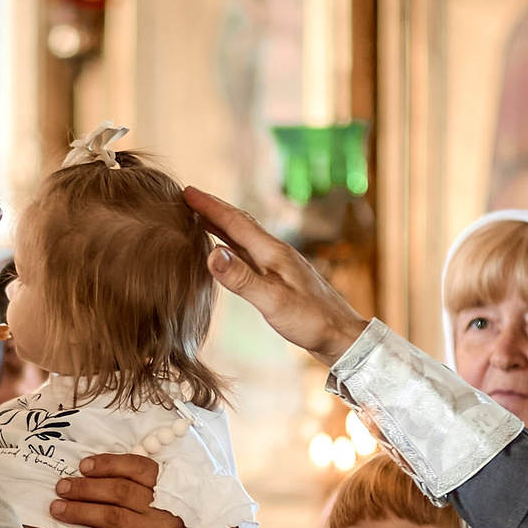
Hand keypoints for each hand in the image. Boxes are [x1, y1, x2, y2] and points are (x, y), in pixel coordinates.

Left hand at [53, 453, 188, 527]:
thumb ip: (130, 489)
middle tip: (61, 487)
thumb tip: (85, 474)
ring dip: (81, 511)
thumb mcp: (150, 506)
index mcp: (166, 488)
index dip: (109, 464)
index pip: (139, 467)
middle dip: (86, 487)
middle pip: (121, 491)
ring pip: (114, 516)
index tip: (83, 466)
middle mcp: (164, 508)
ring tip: (57, 509)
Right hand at [184, 187, 366, 363]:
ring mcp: (279, 264)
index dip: (209, 207)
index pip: (235, 223)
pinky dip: (232, 244)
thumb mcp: (273, 301)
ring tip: (201, 217)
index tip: (186, 192)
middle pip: (240, 223)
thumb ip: (242, 278)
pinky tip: (227, 250)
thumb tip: (212, 253)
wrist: (341, 335)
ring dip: (222, 224)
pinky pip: (249, 252)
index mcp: (273, 252)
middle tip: (189, 197)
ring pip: (244, 237)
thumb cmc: (311, 321)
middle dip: (213, 209)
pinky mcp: (280, 277)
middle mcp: (276, 252)